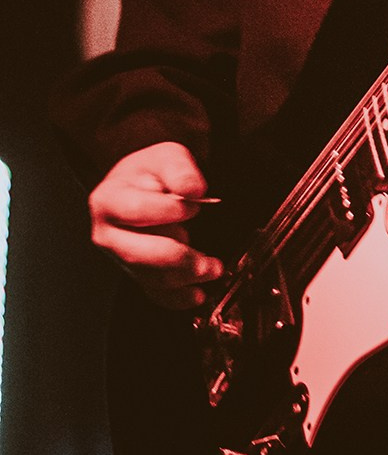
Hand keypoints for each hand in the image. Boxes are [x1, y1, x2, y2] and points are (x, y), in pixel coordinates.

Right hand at [88, 142, 224, 309]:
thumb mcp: (168, 156)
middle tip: (208, 259)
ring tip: (212, 268)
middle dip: (179, 258)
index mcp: (108, 200)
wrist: (145, 185)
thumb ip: (180, 170)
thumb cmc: (153, 172)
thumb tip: (193, 190)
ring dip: (184, 277)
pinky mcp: (134, 273)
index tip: (195, 205)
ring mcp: (119, 258)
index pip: (138, 210)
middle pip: (139, 253)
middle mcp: (107, 234)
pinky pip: (153, 292)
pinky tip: (198, 294)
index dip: (170, 210)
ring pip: (149, 276)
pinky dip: (176, 298)